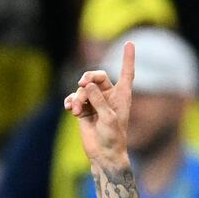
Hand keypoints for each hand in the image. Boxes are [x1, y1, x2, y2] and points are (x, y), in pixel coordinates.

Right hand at [64, 41, 134, 165]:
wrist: (103, 154)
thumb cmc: (113, 137)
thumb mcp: (108, 117)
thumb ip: (98, 99)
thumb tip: (87, 85)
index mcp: (122, 95)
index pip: (127, 72)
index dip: (128, 58)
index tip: (129, 43)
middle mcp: (109, 96)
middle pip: (97, 76)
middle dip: (88, 78)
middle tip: (82, 84)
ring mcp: (95, 102)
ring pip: (83, 89)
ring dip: (77, 97)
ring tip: (75, 110)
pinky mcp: (84, 109)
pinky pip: (74, 98)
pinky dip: (70, 101)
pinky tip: (69, 108)